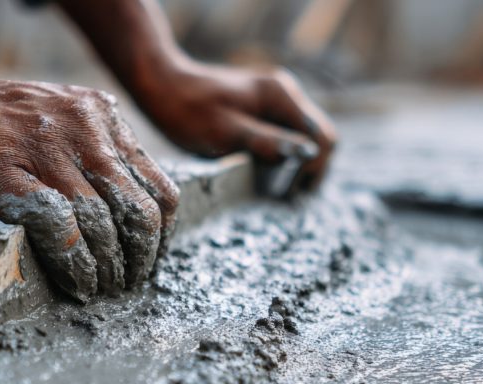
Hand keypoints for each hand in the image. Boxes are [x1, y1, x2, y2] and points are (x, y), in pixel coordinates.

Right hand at [0, 63, 178, 301]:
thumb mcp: (55, 127)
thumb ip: (91, 162)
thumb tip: (122, 230)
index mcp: (101, 118)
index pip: (158, 188)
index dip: (158, 238)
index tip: (145, 265)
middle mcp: (82, 128)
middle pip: (137, 210)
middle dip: (136, 260)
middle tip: (124, 287)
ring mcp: (42, 147)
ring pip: (101, 222)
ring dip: (104, 269)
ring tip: (97, 291)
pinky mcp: (3, 170)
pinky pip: (57, 226)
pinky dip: (72, 263)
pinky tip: (72, 282)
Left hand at [132, 61, 336, 194]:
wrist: (160, 85)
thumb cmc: (187, 110)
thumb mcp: (225, 133)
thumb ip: (267, 142)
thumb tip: (307, 155)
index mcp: (280, 96)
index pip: (322, 137)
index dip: (315, 169)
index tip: (292, 194)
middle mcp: (284, 93)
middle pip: (319, 137)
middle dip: (311, 169)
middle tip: (289, 199)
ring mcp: (274, 100)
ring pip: (304, 138)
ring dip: (299, 165)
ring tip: (280, 192)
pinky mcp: (262, 109)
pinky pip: (287, 135)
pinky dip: (285, 157)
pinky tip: (267, 175)